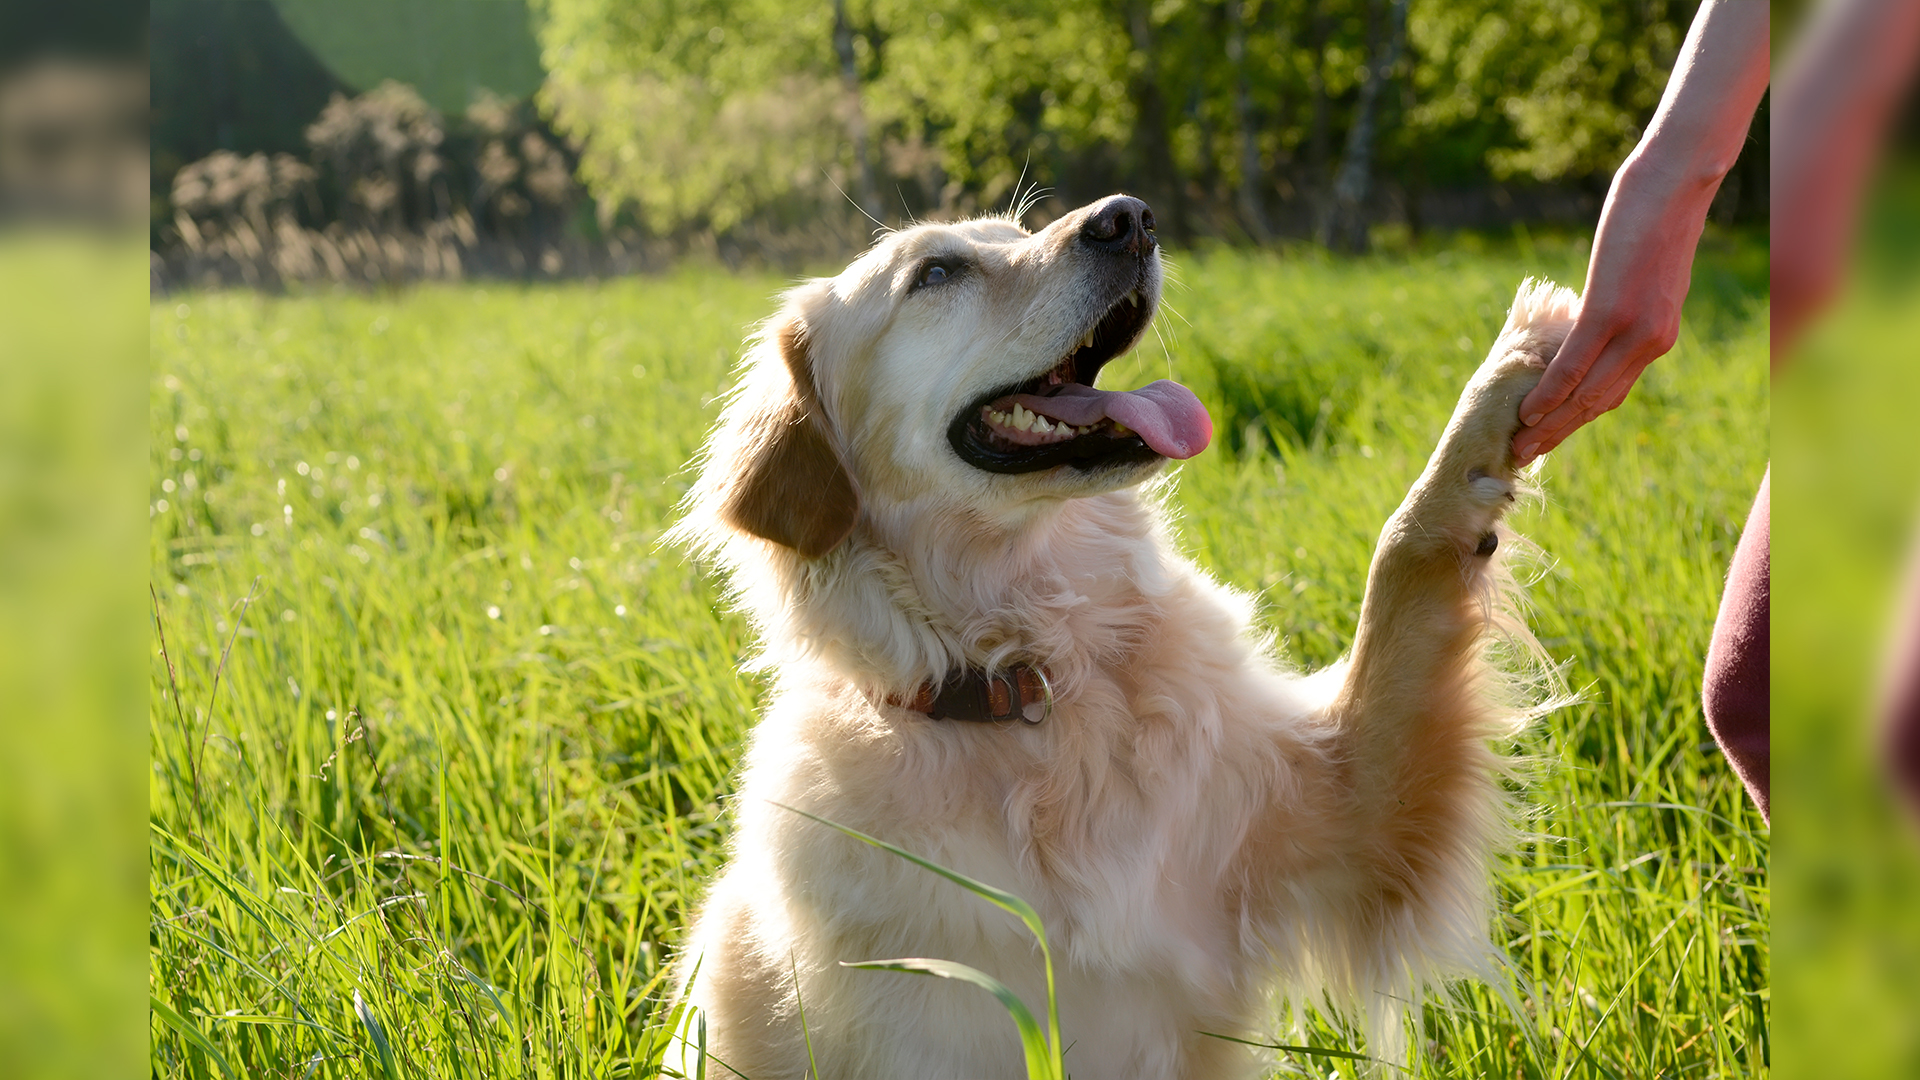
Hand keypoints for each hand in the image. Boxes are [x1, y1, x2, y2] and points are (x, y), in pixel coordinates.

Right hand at [1511, 0, 1768, 464]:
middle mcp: (1653, 341)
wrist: (1678, 180)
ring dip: (1550, 424)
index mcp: (1659, 335)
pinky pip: (1575, 362)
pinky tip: (1528, 408)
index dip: (1577, 419)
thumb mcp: (1644, 269)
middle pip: (1599, 403)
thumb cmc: (1657, 214)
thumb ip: (1625, 299)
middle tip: (1524, 455)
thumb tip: (1595, 312)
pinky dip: (1550, 391)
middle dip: (1560, 434)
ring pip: (1587, 392)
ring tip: (1519, 443)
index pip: (1613, 391)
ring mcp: (1634, 328)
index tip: (1547, 436)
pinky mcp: (1611, 310)